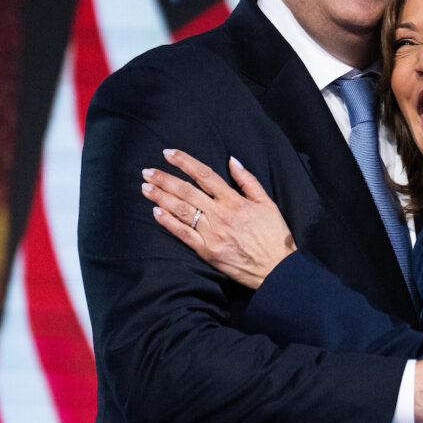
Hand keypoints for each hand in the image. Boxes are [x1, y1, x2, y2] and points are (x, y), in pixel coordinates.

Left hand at [143, 150, 295, 289]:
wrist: (277, 268)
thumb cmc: (274, 235)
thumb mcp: (267, 203)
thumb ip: (248, 180)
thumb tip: (231, 160)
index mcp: (234, 200)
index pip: (205, 175)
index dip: (185, 162)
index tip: (169, 153)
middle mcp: (220, 215)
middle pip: (186, 191)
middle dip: (164, 179)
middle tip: (147, 171)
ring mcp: (212, 234)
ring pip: (181, 211)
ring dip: (161, 197)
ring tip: (146, 188)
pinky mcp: (207, 251)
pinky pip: (184, 234)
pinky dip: (169, 223)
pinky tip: (156, 212)